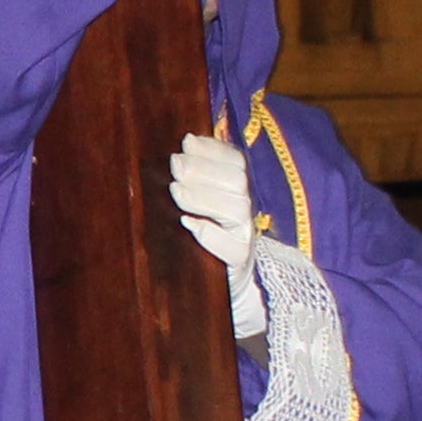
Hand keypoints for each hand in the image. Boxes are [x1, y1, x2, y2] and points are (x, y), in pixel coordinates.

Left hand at [166, 132, 254, 267]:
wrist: (222, 278)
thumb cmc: (202, 234)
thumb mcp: (198, 201)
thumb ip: (195, 175)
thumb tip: (186, 142)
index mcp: (237, 190)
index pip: (235, 161)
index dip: (213, 149)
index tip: (186, 142)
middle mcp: (246, 210)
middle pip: (237, 181)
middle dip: (204, 169)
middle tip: (175, 165)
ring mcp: (245, 236)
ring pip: (237, 210)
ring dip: (203, 197)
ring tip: (175, 191)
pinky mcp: (239, 262)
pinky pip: (234, 248)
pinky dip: (210, 234)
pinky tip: (188, 224)